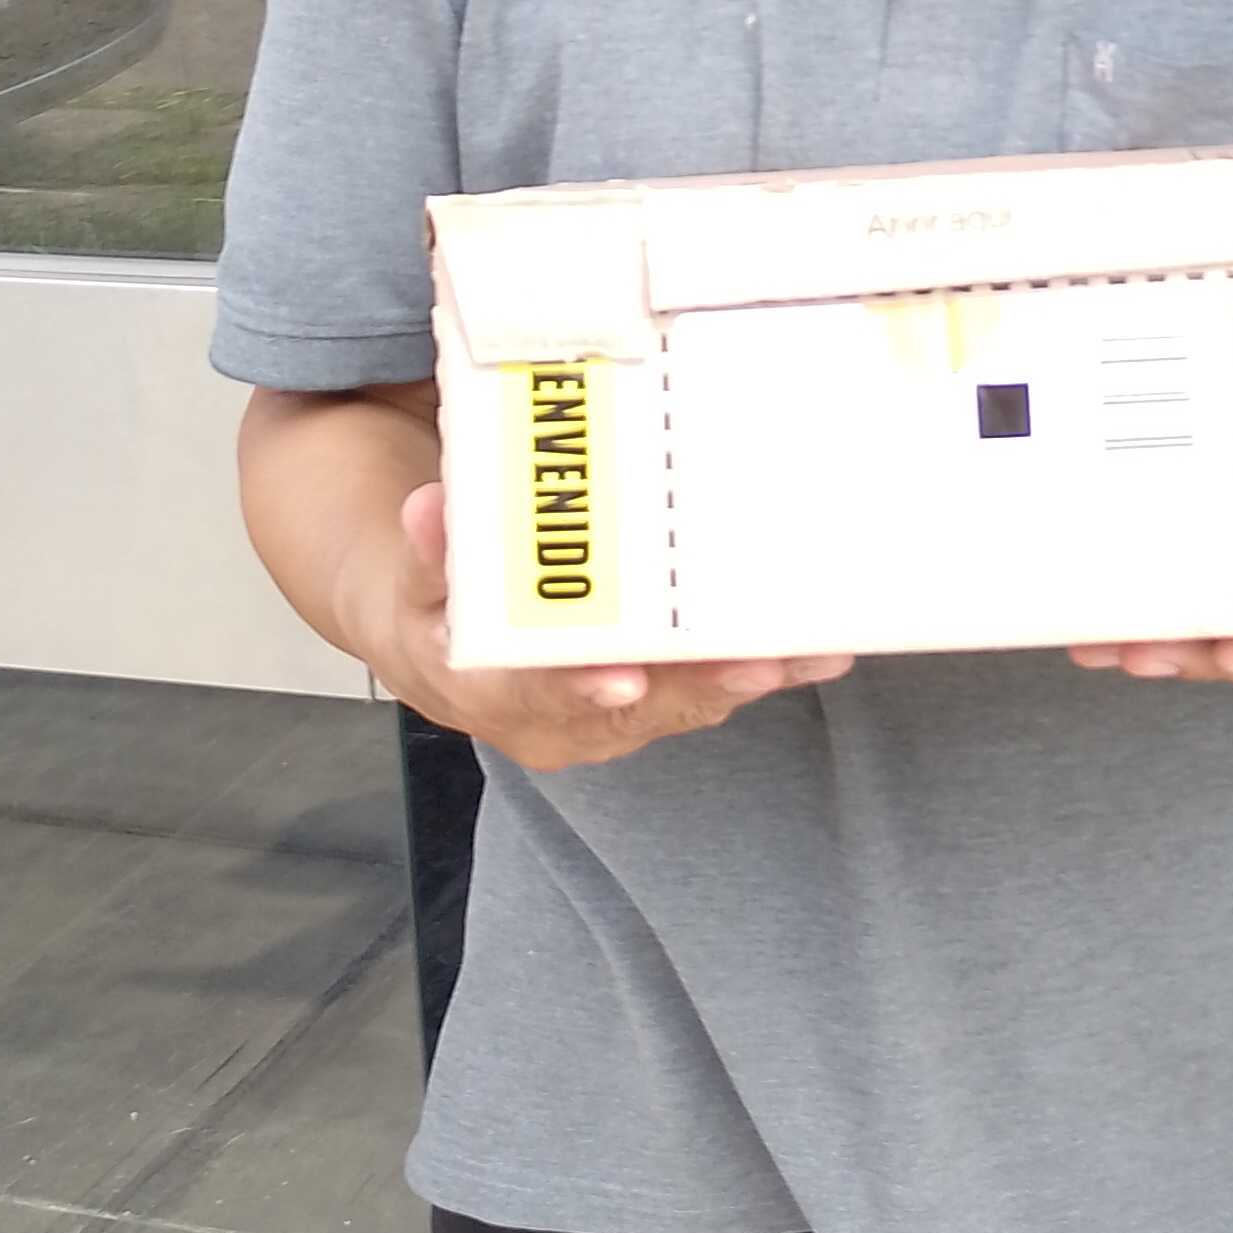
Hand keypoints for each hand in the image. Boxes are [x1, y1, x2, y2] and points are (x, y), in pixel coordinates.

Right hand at [348, 481, 851, 774]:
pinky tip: (818, 652)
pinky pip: (708, 691)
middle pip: (638, 708)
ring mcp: (613, 721)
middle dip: (701, 684)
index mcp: (493, 693)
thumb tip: (427, 509)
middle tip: (758, 662)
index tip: (619, 679)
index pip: (538, 695)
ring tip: (810, 653)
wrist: (446, 655)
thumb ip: (428, 549)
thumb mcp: (415, 582)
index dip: (578, 689)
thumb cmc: (438, 612)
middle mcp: (561, 723)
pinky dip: (762, 671)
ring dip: (750, 678)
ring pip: (686, 703)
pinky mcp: (653, 706)